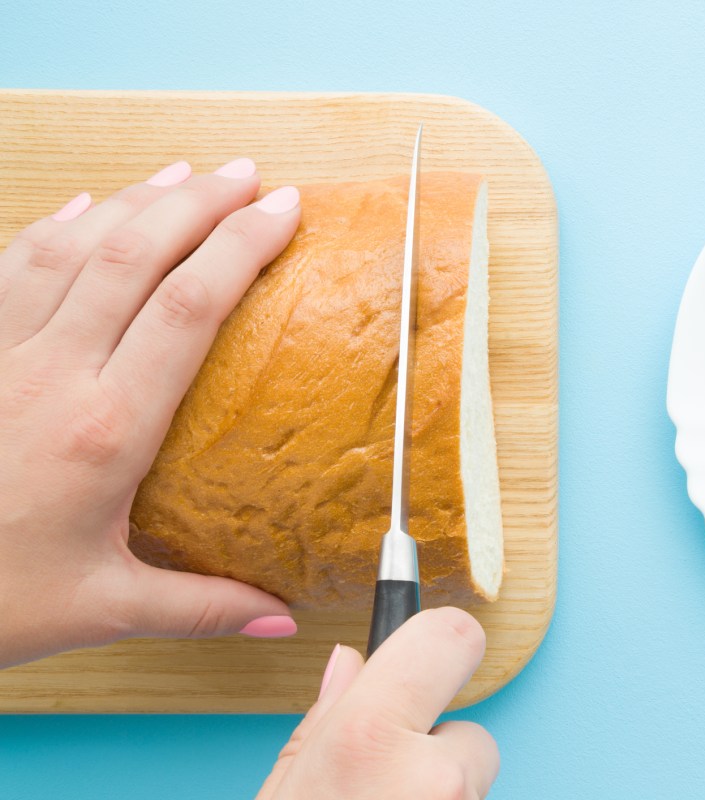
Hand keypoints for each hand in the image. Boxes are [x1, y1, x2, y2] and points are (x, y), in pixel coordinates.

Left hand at [0, 159, 302, 667]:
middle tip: (250, 174)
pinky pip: (9, 265)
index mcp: (105, 429)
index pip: (188, 308)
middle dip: (201, 201)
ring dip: (136, 199)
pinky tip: (86, 205)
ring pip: (74, 246)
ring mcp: (0, 354)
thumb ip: (202, 605)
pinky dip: (56, 225)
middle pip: (136, 254)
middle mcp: (52, 372)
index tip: (284, 211)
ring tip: (186, 171)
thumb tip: (282, 615)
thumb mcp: (103, 608)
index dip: (241, 246)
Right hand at [258, 608, 498, 799]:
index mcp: (367, 739)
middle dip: (435, 745)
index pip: (446, 638)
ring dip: (441, 791)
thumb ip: (324, 719)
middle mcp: (431, 776)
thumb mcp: (286, 787)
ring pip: (473, 779)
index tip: (433, 644)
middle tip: (384, 778)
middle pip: (468, 728)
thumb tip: (351, 661)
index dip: (443, 637)